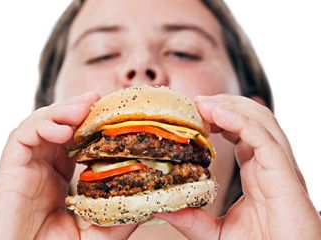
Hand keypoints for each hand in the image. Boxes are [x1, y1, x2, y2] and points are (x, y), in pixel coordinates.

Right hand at [0, 92, 136, 239]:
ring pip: (42, 124)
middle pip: (61, 127)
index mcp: (60, 177)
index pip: (78, 143)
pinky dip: (42, 126)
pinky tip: (62, 131)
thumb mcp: (92, 236)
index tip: (114, 116)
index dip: (94, 128)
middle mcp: (44, 166)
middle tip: (100, 100)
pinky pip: (23, 136)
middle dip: (80, 110)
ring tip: (85, 107)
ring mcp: (27, 164)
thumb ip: (116, 221)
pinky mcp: (11, 166)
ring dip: (63, 112)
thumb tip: (150, 207)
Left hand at [156, 94, 320, 239]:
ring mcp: (280, 167)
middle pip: (251, 118)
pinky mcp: (285, 175)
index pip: (240, 132)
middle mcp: (270, 163)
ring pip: (260, 120)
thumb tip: (159, 209)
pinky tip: (217, 113)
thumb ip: (191, 219)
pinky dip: (240, 120)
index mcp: (258, 171)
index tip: (192, 113)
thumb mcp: (216, 233)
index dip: (218, 118)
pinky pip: (264, 137)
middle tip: (194, 102)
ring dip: (230, 106)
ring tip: (201, 103)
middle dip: (224, 104)